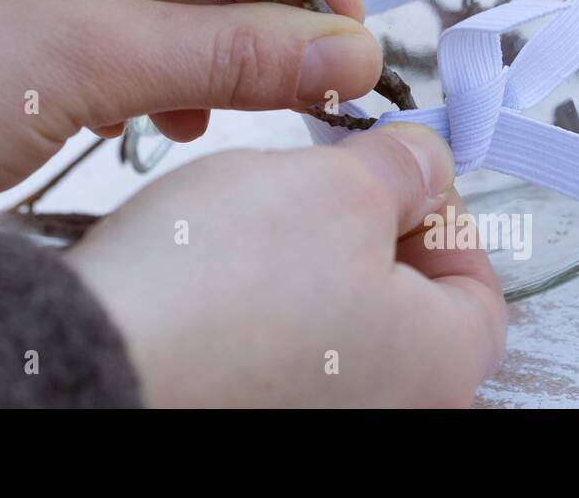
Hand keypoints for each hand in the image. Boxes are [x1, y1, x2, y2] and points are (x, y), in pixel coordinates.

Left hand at [0, 0, 382, 258]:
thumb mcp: (78, 59)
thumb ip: (226, 53)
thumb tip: (345, 57)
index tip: (334, 5)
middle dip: (227, 2)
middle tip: (309, 56)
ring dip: (182, 39)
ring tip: (238, 98)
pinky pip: (66, 10)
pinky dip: (126, 56)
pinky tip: (173, 106)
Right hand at [66, 123, 506, 407]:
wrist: (100, 357)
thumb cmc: (223, 286)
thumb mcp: (340, 188)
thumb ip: (406, 168)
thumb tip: (425, 161)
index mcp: (439, 367)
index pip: (478, 280)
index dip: (441, 205)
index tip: (395, 163)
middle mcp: (386, 410)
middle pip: (405, 300)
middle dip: (365, 223)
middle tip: (321, 175)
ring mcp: (311, 417)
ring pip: (334, 316)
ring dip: (306, 254)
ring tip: (255, 212)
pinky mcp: (243, 405)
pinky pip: (274, 344)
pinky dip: (257, 297)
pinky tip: (215, 263)